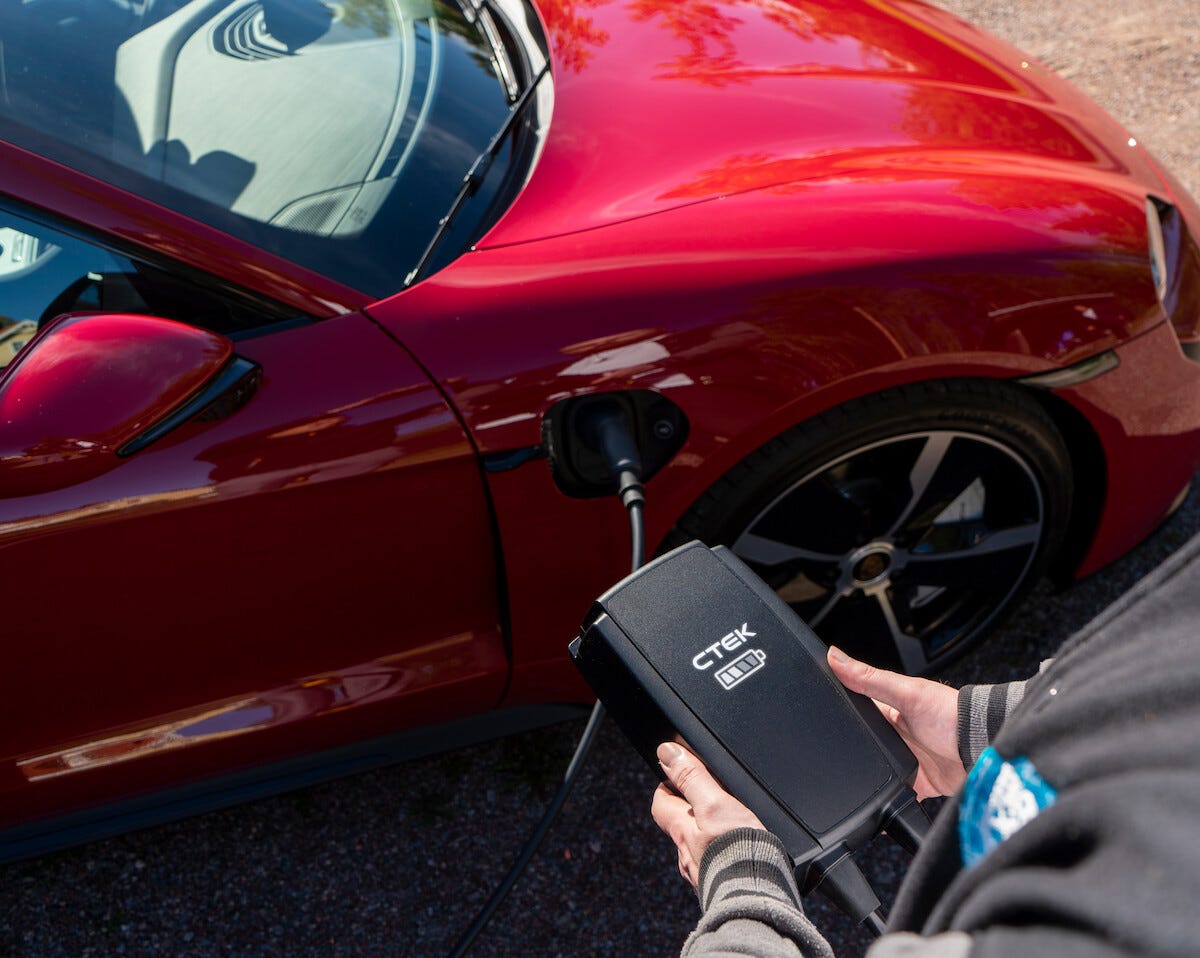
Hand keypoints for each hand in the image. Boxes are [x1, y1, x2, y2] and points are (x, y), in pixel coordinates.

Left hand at [651, 742, 763, 888]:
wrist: (757, 901)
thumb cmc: (736, 855)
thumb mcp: (714, 805)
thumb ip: (692, 778)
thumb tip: (666, 753)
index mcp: (682, 831)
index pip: (661, 804)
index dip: (668, 787)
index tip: (678, 775)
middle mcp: (688, 855)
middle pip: (680, 826)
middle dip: (691, 810)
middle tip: (709, 795)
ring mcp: (704, 874)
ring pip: (699, 847)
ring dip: (709, 833)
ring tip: (730, 824)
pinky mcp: (723, 887)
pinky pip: (718, 865)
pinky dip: (725, 854)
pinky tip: (741, 853)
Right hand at [827, 646, 964, 799]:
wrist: (984, 748)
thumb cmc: (950, 714)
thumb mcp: (906, 692)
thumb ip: (869, 678)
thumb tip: (834, 656)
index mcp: (888, 711)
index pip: (855, 711)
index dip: (838, 715)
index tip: (817, 719)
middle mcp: (895, 737)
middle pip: (863, 747)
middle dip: (851, 754)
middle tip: (836, 761)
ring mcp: (906, 761)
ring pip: (877, 773)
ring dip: (870, 778)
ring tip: (856, 785)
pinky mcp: (918, 784)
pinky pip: (896, 796)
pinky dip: (888, 801)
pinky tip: (877, 807)